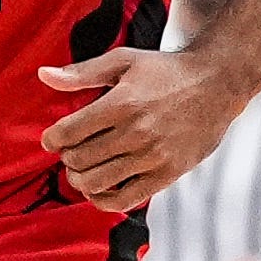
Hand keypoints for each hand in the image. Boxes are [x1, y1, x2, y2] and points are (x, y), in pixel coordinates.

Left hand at [38, 46, 251, 213]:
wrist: (217, 85)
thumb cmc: (166, 71)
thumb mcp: (123, 61)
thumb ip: (82, 72)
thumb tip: (43, 76)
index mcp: (122, 103)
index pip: (69, 132)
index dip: (52, 139)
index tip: (52, 139)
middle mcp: (136, 133)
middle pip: (79, 159)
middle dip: (66, 157)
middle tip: (70, 152)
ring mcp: (153, 157)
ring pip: (97, 182)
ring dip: (79, 179)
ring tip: (80, 171)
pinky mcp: (167, 174)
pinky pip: (125, 200)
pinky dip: (103, 200)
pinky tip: (98, 190)